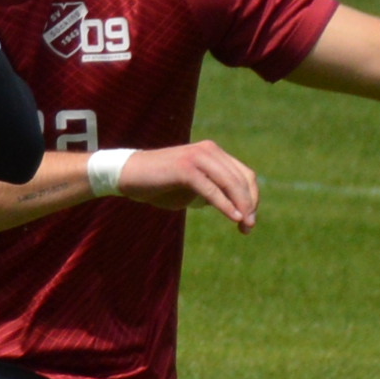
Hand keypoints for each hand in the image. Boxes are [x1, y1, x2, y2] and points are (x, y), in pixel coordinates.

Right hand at [119, 139, 260, 230]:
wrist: (128, 175)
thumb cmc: (158, 185)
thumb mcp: (190, 189)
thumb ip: (211, 193)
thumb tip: (233, 207)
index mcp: (213, 153)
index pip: (244, 175)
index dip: (252, 198)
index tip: (249, 220)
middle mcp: (209, 151)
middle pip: (242, 179)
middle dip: (250, 204)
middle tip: (249, 227)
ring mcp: (198, 157)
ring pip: (231, 183)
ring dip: (242, 205)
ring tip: (244, 225)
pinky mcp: (186, 169)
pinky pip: (212, 189)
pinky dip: (225, 204)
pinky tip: (234, 217)